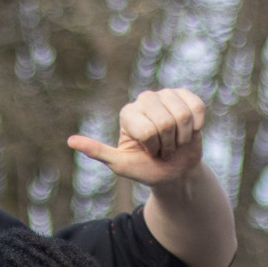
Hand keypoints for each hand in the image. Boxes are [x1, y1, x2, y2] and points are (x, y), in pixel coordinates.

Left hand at [67, 88, 206, 185]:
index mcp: (128, 113)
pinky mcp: (185, 96)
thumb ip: (97, 151)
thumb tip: (70, 141)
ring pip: (182, 116)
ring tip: (174, 141)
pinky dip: (197, 125)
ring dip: (183, 137)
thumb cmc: (145, 169)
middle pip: (165, 122)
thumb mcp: (120, 164)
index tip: (148, 152)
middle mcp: (144, 99)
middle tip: (163, 149)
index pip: (148, 130)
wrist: (174, 171)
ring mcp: (166, 95)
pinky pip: (196, 107)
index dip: (153, 147)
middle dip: (168, 144)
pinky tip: (190, 131)